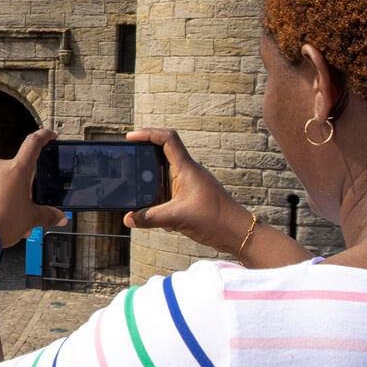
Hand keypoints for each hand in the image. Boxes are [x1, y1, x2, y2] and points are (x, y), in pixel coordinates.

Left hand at [0, 129, 69, 245]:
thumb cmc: (2, 223)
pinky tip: (2, 216)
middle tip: (31, 204)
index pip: (33, 143)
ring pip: (5, 180)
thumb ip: (49, 215)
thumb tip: (60, 217)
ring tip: (16, 217)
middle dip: (27, 186)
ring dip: (13, 194)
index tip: (50, 135)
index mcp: (17, 169)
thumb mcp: (32, 219)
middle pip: (19, 169)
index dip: (44, 136)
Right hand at [123, 128, 251, 254]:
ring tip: (142, 198)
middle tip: (129, 164)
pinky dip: (162, 202)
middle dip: (145, 160)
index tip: (131, 138)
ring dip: (153, 187)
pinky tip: (162, 220)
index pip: (167, 139)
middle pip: (163, 154)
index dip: (148, 133)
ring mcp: (192, 184)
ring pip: (166, 176)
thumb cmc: (215, 219)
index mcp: (187, 168)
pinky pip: (172, 192)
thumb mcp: (177, 218)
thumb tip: (128, 219)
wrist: (239, 233)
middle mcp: (189, 172)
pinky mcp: (193, 197)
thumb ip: (150, 218)